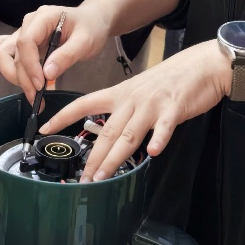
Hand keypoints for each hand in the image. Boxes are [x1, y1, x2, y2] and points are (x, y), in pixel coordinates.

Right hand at [0, 5, 111, 102]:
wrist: (91, 21)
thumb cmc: (91, 28)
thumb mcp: (86, 41)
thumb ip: (66, 56)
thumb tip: (47, 74)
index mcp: (44, 17)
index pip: (26, 42)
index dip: (30, 66)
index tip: (41, 86)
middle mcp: (29, 23)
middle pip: (10, 51)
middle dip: (20, 77)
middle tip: (36, 96)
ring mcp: (23, 32)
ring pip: (2, 53)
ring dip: (11, 75)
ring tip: (30, 93)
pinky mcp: (23, 42)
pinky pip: (2, 48)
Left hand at [40, 40, 230, 182]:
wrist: (201, 65)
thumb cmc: (170, 81)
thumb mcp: (139, 90)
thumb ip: (122, 109)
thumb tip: (106, 132)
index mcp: (120, 93)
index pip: (84, 103)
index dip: (63, 116)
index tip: (44, 128)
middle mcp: (132, 99)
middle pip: (107, 131)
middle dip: (93, 157)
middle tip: (82, 179)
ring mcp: (152, 105)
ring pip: (128, 134)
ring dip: (114, 158)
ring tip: (103, 177)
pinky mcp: (174, 109)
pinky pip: (164, 127)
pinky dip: (158, 140)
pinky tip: (152, 154)